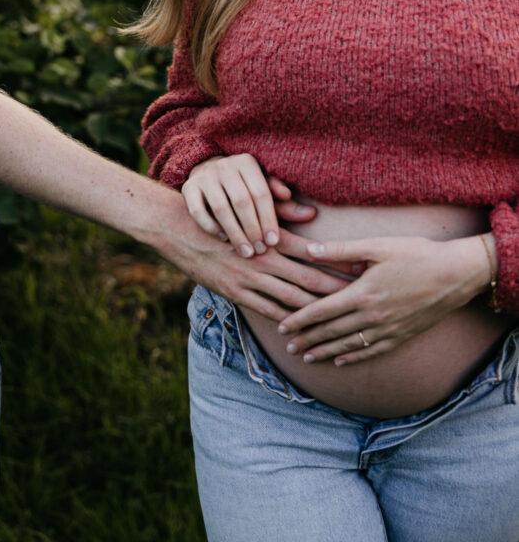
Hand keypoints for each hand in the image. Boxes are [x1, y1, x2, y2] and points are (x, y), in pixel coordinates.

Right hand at [159, 209, 354, 321]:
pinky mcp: (235, 293)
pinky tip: (304, 331)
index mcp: (270, 237)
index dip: (338, 261)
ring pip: (291, 300)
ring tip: (341, 321)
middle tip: (363, 300)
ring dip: (317, 312)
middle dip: (337, 291)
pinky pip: (267, 312)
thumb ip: (280, 215)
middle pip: (308, 279)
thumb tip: (311, 213)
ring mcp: (249, 279)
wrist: (178, 229)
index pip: (312, 252)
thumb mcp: (249, 212)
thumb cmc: (221, 216)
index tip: (362, 268)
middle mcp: (263, 258)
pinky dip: (287, 322)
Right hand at [182, 154, 313, 256]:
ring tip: (245, 253)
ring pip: (220, 208)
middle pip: (241, 201)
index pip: (261, 193)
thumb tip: (311, 214)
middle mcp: (224, 165)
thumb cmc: (243, 188)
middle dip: (252, 229)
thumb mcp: (262, 192)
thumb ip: (284, 204)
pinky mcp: (188, 188)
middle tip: (260, 251)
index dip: (269, 219)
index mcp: (247, 162)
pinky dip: (211, 227)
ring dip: (234, 233)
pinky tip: (223, 239)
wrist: (204, 174)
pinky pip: (198, 211)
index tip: (274, 242)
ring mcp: (204, 175)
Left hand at [276, 234, 491, 364]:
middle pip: (332, 332)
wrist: (456, 274)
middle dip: (307, 340)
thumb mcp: (377, 245)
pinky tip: (340, 360)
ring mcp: (388, 329)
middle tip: (288, 346)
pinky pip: (372, 351)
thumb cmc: (417, 254)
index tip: (282, 326)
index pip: (322, 310)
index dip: (300, 319)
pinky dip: (353, 357)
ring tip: (306, 357)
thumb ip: (341, 250)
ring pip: (349, 345)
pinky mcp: (402, 335)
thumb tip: (309, 250)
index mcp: (362, 293)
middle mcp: (372, 316)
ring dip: (325, 352)